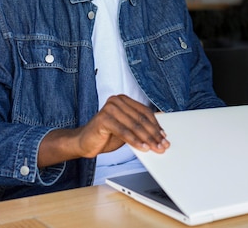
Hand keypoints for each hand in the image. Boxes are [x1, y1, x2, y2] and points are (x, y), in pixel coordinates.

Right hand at [38, 95, 169, 167]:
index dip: (156, 125)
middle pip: (141, 118)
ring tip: (154, 148)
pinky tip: (142, 148)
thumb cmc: (105, 135)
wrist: (83, 142)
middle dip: (153, 134)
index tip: (164, 136)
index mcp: (124, 100)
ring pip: (134, 125)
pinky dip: (134, 141)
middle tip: (162, 145)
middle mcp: (117, 101)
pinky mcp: (103, 118)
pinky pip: (123, 131)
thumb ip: (139, 127)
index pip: (145, 112)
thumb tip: (159, 134)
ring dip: (146, 139)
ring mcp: (109, 108)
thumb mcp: (126, 129)